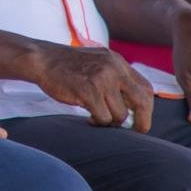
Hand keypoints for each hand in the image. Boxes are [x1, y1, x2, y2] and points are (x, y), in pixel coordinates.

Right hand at [32, 43, 154, 131]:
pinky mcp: (87, 91)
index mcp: (118, 62)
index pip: (145, 88)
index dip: (147, 108)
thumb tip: (135, 106)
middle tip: (136, 131)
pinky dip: (97, 122)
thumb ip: (116, 78)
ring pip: (120, 114)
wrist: (42, 59)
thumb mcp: (98, 63)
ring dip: (110, 122)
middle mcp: (113, 68)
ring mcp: (101, 79)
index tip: (141, 120)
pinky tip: (88, 118)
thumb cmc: (68, 67)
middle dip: (142, 121)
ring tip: (96, 117)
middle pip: (142, 101)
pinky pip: (103, 117)